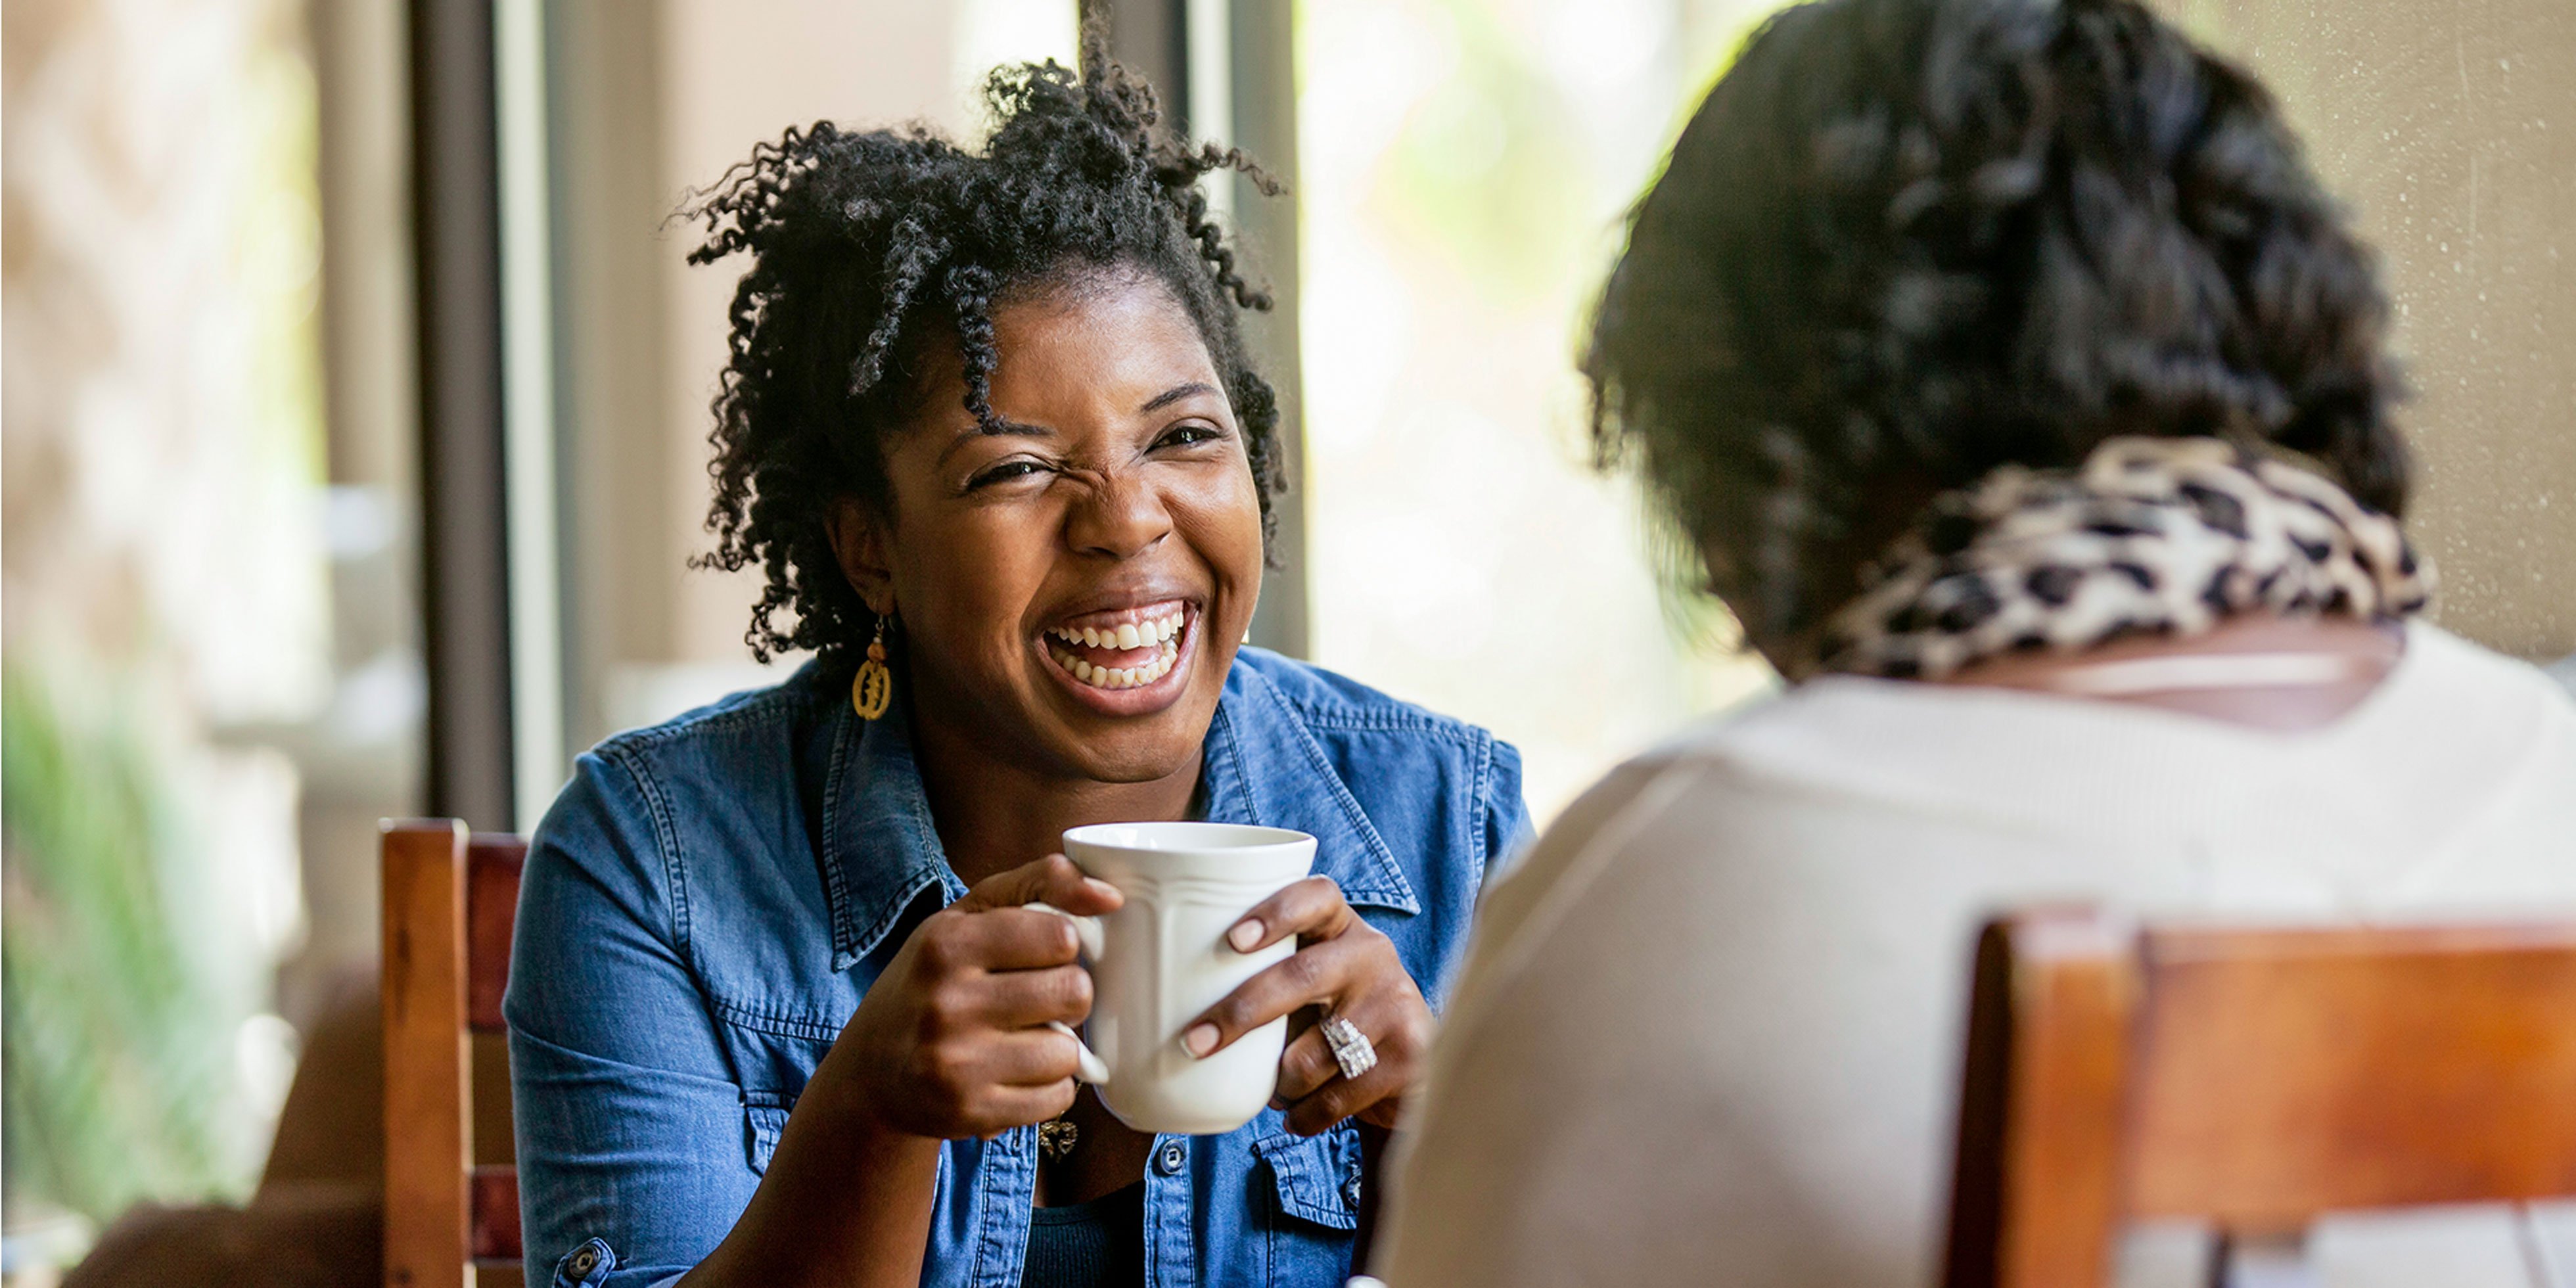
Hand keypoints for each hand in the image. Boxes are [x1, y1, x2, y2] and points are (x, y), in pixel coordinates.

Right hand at [814, 854, 1121, 1139]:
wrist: (873, 1070)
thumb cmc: (935, 979)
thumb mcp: (970, 915)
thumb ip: (1041, 882)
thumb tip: (1110, 897)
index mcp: (947, 944)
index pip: (1061, 935)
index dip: (1063, 946)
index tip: (1041, 956)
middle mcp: (947, 1003)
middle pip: (1074, 992)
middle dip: (1067, 995)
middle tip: (1038, 1000)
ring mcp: (956, 1064)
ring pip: (1069, 1052)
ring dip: (1059, 1046)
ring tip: (1023, 1039)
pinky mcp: (970, 1113)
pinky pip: (1057, 1098)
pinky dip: (1050, 1087)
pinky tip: (1017, 1074)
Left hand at [1181, 875, 1431, 1135]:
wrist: (1411, 1070)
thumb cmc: (1329, 1016)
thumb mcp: (1306, 982)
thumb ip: (1257, 974)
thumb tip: (1148, 997)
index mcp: (1341, 926)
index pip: (1316, 896)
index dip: (1276, 912)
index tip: (1232, 940)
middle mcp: (1373, 955)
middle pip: (1302, 977)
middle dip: (1240, 1013)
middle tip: (1192, 1043)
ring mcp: (1395, 1006)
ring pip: (1311, 1055)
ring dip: (1280, 1083)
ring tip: (1278, 1087)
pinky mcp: (1409, 1059)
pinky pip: (1333, 1099)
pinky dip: (1303, 1117)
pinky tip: (1297, 1115)